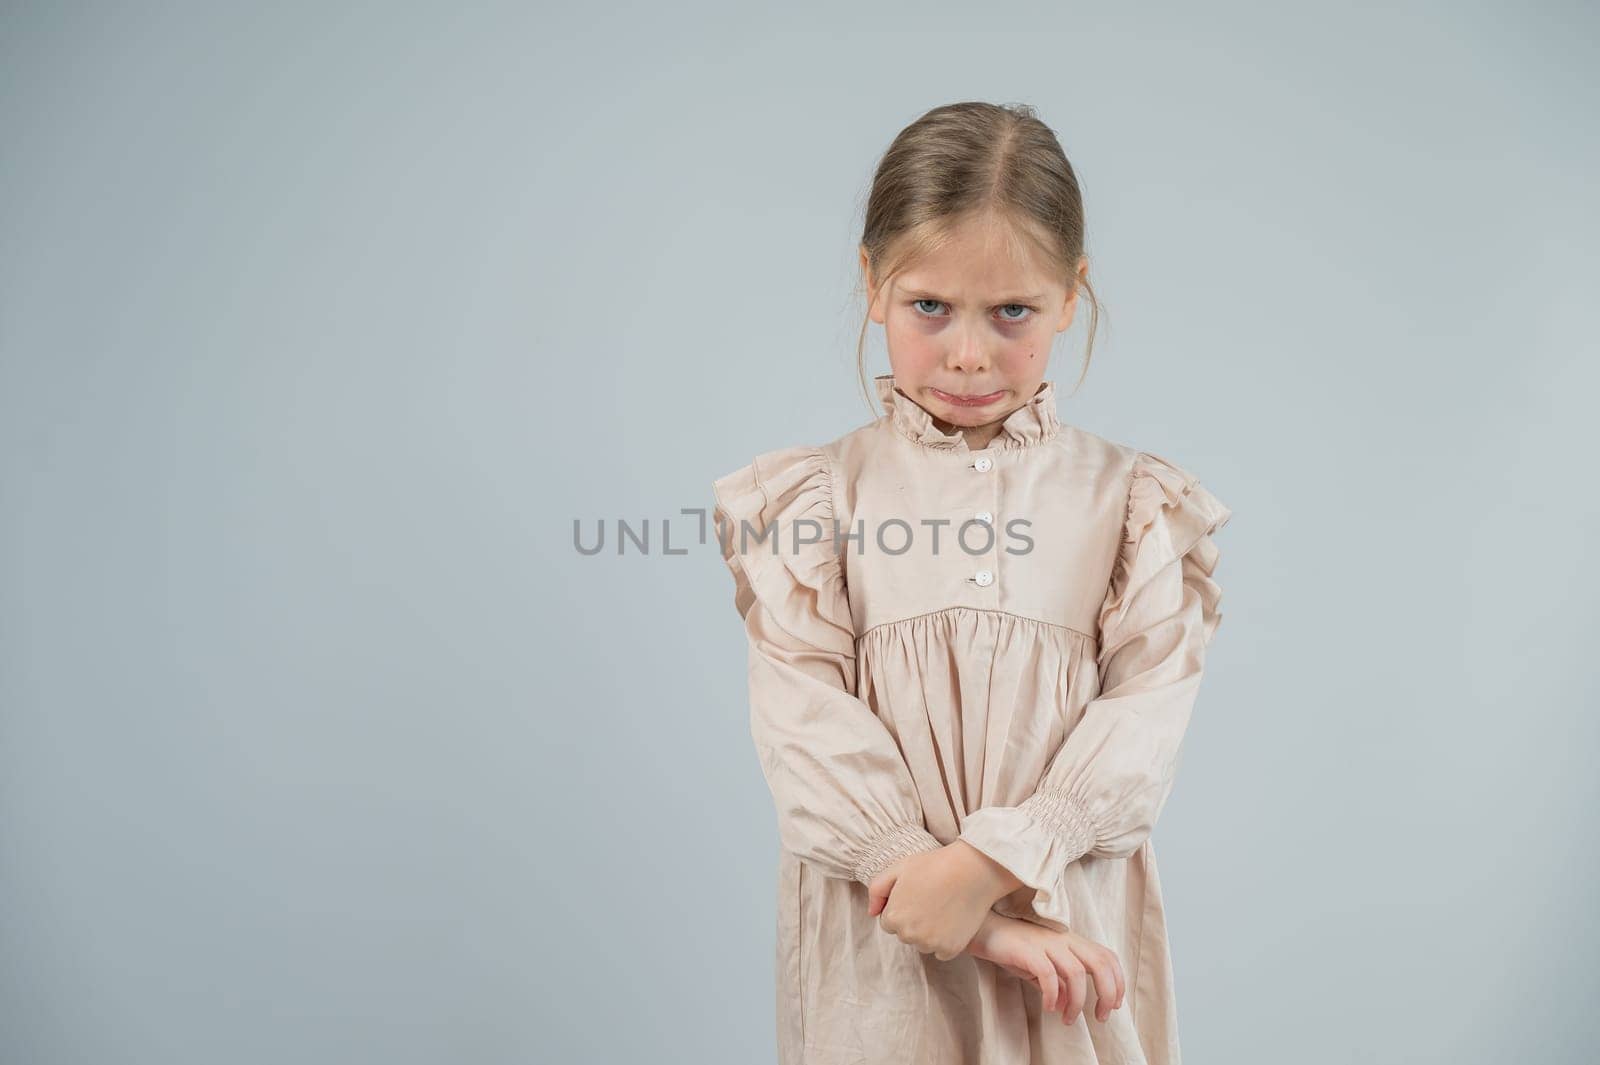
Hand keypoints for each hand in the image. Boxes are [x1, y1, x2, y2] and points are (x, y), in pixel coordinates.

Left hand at [865, 842, 1018, 960]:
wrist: (972, 870)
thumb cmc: (934, 865)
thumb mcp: (898, 868)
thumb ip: (877, 890)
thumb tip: (871, 913)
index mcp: (894, 917)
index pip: (889, 922)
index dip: (902, 907)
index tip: (916, 894)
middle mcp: (909, 935)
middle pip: (905, 934)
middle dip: (914, 921)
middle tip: (931, 899)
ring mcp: (931, 944)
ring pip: (923, 944)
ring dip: (929, 932)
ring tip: (943, 907)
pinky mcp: (950, 950)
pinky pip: (941, 951)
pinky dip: (946, 940)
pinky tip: (953, 919)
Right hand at [964, 912, 1125, 1025]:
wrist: (982, 930)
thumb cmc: (1012, 948)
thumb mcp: (1039, 967)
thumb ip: (1057, 983)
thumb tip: (1066, 1005)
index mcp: (1070, 940)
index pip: (1106, 956)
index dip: (1117, 980)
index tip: (1114, 1004)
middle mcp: (1063, 939)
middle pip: (1100, 963)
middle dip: (1108, 993)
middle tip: (1101, 1017)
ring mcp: (1046, 943)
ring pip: (1077, 972)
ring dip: (1077, 1001)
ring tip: (1068, 1019)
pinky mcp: (1027, 950)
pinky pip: (1048, 974)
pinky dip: (1052, 994)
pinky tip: (1047, 1007)